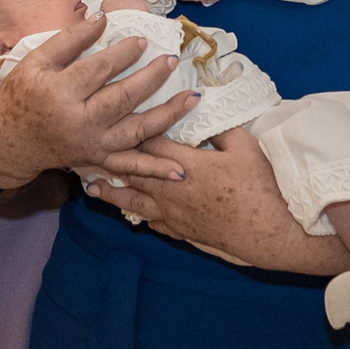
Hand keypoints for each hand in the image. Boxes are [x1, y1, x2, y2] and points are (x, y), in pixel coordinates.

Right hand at [0, 14, 194, 167]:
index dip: (123, 53)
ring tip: (192, 97)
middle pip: (122, 98)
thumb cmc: (24, 92)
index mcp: (59, 93)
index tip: (142, 39)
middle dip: (151, 78)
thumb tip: (104, 19)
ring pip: (135, 131)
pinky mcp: (97, 160)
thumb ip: (70, 39)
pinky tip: (180, 170)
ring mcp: (91, 145)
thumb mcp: (37, 60)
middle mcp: (78, 122)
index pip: (99, 70)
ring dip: (167, 115)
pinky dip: (155, 170)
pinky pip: (130, 167)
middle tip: (171, 59)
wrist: (9, 137)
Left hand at [88, 132, 349, 274]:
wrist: (267, 232)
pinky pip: (152, 222)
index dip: (130, 129)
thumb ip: (221, 130)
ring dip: (111, 193)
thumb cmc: (259, 187)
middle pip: (131, 173)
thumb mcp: (245, 147)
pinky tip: (131, 213)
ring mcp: (173, 214)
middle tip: (82, 153)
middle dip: (107, 162)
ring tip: (91, 187)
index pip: (148, 142)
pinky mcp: (181, 231)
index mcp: (184, 164)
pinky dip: (138, 215)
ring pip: (133, 202)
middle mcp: (170, 190)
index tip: (112, 118)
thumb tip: (208, 116)